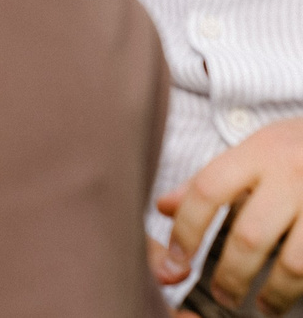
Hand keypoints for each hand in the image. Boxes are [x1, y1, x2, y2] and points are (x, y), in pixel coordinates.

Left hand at [156, 116, 302, 309]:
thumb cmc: (294, 150)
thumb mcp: (253, 152)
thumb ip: (210, 181)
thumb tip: (162, 207)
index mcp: (258, 152)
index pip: (208, 190)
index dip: (187, 230)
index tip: (176, 262)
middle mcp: (291, 174)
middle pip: (250, 236)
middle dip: (231, 275)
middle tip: (223, 297)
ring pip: (294, 263)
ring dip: (275, 293)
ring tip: (264, 308)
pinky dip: (302, 285)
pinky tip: (294, 293)